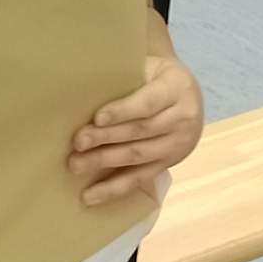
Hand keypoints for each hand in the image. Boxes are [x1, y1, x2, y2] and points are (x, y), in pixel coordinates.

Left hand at [70, 53, 203, 207]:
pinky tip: (91, 195)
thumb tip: (83, 87)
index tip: (97, 118)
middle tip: (77, 142)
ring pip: (139, 156)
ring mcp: (179, 144)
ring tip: (76, 164)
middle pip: (141, 131)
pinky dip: (114, 188)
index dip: (123, 111)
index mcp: (177, 87)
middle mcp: (184, 118)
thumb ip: (125, 76)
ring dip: (105, 162)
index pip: (148, 102)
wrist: (186, 93)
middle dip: (106, 138)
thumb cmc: (156, 75)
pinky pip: (140, 178)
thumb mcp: (149, 66)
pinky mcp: (169, 164)